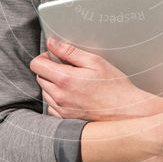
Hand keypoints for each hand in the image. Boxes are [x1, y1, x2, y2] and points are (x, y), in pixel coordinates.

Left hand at [29, 36, 162, 120]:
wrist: (125, 112)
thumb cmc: (114, 87)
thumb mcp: (95, 62)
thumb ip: (70, 51)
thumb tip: (52, 43)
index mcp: (65, 80)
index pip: (37, 65)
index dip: (45, 57)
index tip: (56, 56)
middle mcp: (59, 97)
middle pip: (40, 77)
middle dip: (50, 70)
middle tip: (69, 68)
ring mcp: (61, 110)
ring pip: (45, 92)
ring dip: (53, 84)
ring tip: (74, 82)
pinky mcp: (65, 119)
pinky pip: (51, 106)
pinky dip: (58, 99)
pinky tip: (73, 95)